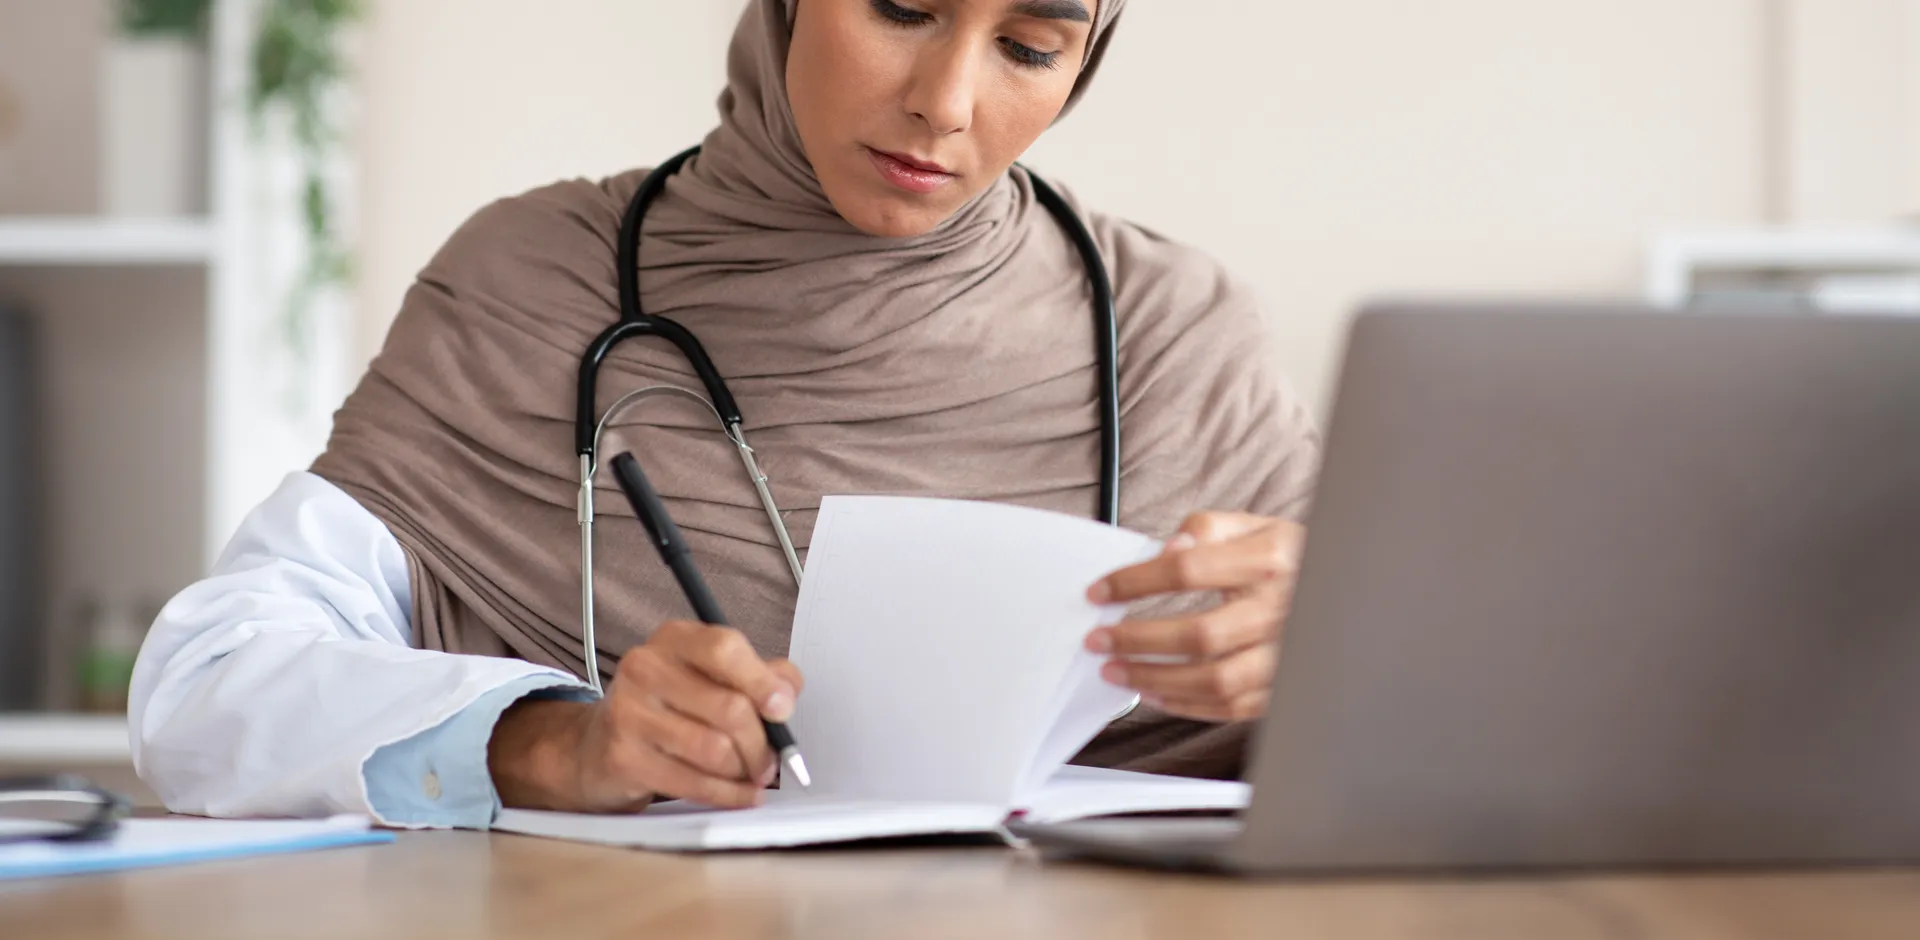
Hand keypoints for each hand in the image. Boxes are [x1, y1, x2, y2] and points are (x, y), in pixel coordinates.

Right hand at [488, 620, 803, 812]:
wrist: (595, 747)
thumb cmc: (668, 709)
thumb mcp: (710, 678)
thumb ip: (759, 676)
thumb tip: (787, 691)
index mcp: (674, 639)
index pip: (725, 649)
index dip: (762, 681)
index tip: (783, 709)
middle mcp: (645, 667)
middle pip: (729, 708)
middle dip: (761, 743)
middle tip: (771, 761)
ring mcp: (629, 712)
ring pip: (716, 750)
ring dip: (744, 771)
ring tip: (750, 774)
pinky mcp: (624, 757)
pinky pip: (694, 782)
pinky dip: (728, 794)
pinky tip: (740, 795)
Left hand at [1083, 512, 1303, 722]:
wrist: (1346, 590)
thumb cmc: (1289, 559)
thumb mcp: (1255, 526)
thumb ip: (1207, 529)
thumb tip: (1168, 547)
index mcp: (1270, 561)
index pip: (1188, 570)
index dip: (1136, 582)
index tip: (1100, 591)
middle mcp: (1282, 610)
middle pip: (1200, 635)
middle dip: (1138, 640)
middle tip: (1099, 640)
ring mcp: (1286, 654)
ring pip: (1215, 681)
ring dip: (1157, 679)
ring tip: (1118, 671)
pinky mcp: (1285, 687)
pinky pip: (1232, 707)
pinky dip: (1187, 706)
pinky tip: (1156, 693)